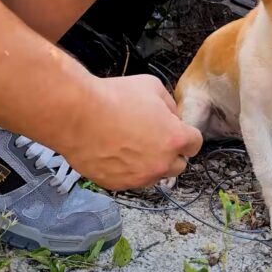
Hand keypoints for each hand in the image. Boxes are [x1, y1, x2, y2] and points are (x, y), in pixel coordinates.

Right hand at [63, 74, 202, 189]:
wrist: (76, 115)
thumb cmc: (112, 98)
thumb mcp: (152, 86)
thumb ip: (169, 105)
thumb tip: (171, 116)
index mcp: (175, 139)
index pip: (195, 144)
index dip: (186, 136)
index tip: (178, 133)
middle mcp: (161, 163)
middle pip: (179, 165)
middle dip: (171, 153)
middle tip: (154, 139)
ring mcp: (139, 177)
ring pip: (154, 175)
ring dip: (149, 164)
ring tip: (130, 145)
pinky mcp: (118, 185)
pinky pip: (130, 180)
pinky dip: (126, 170)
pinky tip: (114, 153)